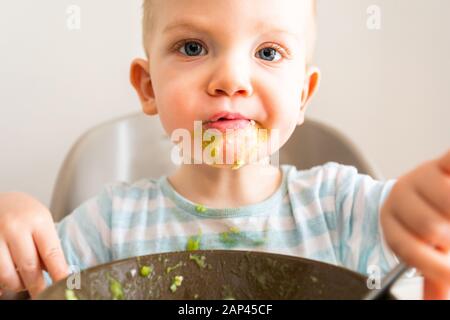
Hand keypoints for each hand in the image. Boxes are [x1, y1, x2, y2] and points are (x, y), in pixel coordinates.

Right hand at [0, 192, 68, 298]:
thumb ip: (47, 245)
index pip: (51, 253)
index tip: (64, 286)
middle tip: (44, 294)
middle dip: (38, 286)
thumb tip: (57, 273)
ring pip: (7, 274)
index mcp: (37, 220)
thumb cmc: (24, 213)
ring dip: (18, 285)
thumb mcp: (41, 221)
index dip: (59, 273)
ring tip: (24, 283)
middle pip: (29, 267)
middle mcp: (15, 227)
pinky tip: (7, 280)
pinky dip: (1, 282)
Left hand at [381, 150, 449, 298]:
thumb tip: (434, 304)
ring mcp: (422, 177)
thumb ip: (432, 277)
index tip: (444, 269)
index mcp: (391, 220)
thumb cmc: (424, 222)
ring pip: (447, 201)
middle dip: (447, 238)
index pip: (408, 248)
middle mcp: (401, 196)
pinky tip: (449, 180)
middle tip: (446, 235)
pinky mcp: (442, 163)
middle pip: (432, 228)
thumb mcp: (422, 250)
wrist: (420, 188)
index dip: (431, 263)